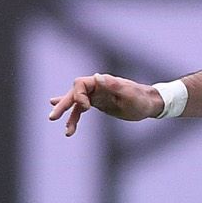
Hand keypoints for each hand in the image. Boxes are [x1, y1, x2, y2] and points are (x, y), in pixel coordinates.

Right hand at [48, 73, 162, 136]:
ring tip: (58, 124)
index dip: (78, 95)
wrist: (149, 104)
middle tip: (52, 117)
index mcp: (102, 81)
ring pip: (76, 103)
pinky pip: (81, 110)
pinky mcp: (97, 104)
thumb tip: (97, 77)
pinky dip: (74, 118)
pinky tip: (66, 126)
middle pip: (74, 93)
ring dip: (67, 114)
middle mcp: (96, 86)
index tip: (87, 108)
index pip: (80, 84)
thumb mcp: (129, 94)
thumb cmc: (140, 99)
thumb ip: (113, 85)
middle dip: (63, 105)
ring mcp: (96, 95)